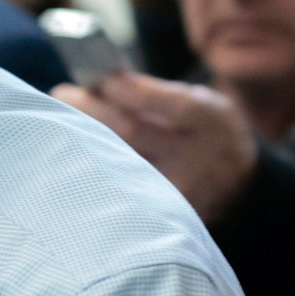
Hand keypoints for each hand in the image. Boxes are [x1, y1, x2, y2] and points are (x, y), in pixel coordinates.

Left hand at [54, 73, 259, 220]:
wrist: (235, 187)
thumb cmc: (204, 133)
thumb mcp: (199, 103)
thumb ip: (158, 95)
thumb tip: (102, 83)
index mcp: (210, 124)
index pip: (176, 107)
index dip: (137, 93)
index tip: (106, 79)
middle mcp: (195, 160)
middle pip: (134, 135)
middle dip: (92, 110)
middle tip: (62, 93)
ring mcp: (174, 193)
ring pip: (116, 165)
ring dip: (81, 139)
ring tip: (59, 119)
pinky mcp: (156, 216)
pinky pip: (114, 189)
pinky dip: (89, 167)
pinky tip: (69, 152)